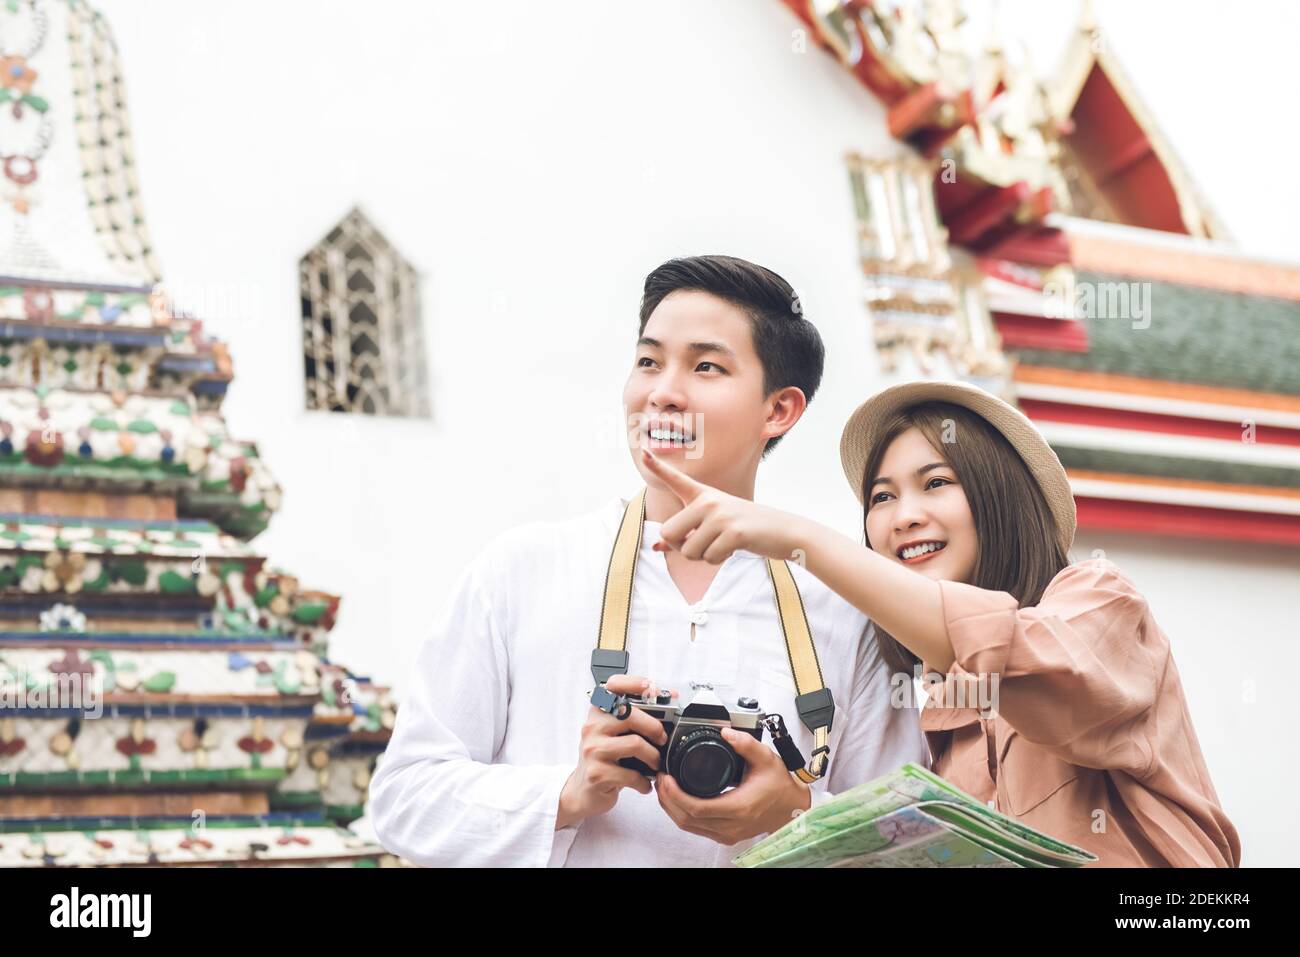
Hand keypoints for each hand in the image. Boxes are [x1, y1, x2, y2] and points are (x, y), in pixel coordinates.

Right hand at [556, 675, 677, 829]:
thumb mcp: (614, 734)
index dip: (634, 682)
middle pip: (629, 714)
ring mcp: (592, 750)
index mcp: (598, 712)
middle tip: (663, 739)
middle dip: (654, 727)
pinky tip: (644, 783)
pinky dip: (643, 781)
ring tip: (655, 764)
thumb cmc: (604, 759)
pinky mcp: (597, 773)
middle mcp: (592, 727)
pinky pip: (631, 774)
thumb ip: (634, 719)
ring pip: (635, 743)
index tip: (653, 688)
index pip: (613, 686)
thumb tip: (670, 703)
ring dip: (653, 756)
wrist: (582, 790)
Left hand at [640, 448, 802, 564]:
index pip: (676, 480)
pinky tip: (734, 548)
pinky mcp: (734, 533)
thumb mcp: (713, 529)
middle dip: (681, 548)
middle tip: (702, 545)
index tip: (643, 450)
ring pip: (689, 551)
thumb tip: (655, 547)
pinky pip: (709, 558)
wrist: (784, 531)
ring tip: (723, 544)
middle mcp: (709, 501)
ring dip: (703, 556)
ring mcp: (721, 516)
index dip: (658, 466)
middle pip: (669, 533)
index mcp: (704, 496)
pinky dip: (719, 560)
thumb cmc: (744, 530)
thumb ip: (684, 536)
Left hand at [654, 726, 811, 845]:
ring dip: (671, 808)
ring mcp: (727, 833)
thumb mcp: (766, 758)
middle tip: (660, 779)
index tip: (666, 778)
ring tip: (664, 787)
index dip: (675, 795)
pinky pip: (696, 829)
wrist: (791, 807)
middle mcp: (731, 825)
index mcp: (739, 807)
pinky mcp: (725, 835)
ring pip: (689, 827)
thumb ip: (746, 743)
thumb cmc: (779, 785)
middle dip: (667, 800)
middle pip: (687, 820)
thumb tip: (726, 732)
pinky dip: (682, 815)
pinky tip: (676, 800)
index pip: (697, 808)